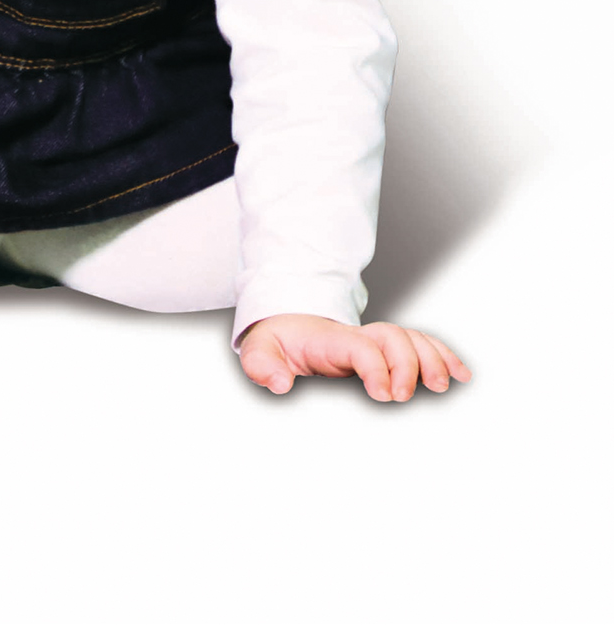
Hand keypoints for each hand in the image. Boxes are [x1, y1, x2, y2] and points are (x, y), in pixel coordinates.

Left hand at [238, 313, 470, 400]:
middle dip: (407, 364)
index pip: (360, 346)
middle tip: (404, 396)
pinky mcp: (387, 350)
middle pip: (393, 337)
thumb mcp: (259, 351)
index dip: (376, 367)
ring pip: (412, 339)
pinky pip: (420, 345)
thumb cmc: (277, 342)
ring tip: (443, 387)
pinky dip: (443, 356)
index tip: (383, 394)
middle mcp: (357, 336)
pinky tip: (461, 375)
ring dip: (433, 359)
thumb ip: (262, 365)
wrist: (286, 324)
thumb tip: (281, 384)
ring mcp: (375, 341)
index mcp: (330, 340)